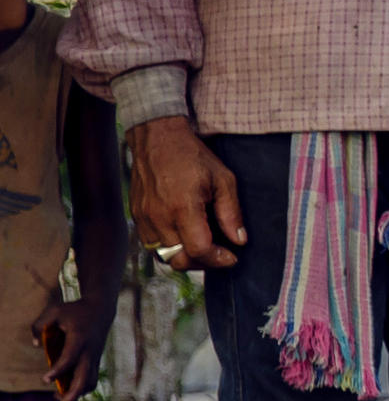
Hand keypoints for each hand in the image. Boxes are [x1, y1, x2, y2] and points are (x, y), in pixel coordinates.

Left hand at [34, 294, 105, 400]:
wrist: (101, 310)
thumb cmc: (75, 310)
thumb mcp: (54, 311)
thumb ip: (40, 325)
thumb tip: (36, 345)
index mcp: (79, 338)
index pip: (69, 358)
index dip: (58, 371)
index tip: (45, 380)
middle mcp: (90, 351)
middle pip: (85, 376)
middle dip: (75, 392)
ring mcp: (94, 357)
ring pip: (90, 381)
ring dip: (78, 394)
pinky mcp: (95, 361)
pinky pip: (91, 379)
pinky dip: (81, 388)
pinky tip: (67, 393)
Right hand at [126, 114, 242, 268]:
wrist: (156, 138)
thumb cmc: (192, 156)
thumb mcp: (223, 179)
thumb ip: (231, 213)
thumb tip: (239, 240)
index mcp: (182, 207)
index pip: (198, 249)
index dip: (217, 259)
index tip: (231, 257)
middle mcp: (159, 216)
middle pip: (179, 259)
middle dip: (203, 262)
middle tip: (219, 254)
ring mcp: (144, 217)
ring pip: (163, 255)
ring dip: (185, 257)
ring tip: (203, 246)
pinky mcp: (137, 215)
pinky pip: (152, 244)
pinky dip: (169, 247)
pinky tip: (185, 236)